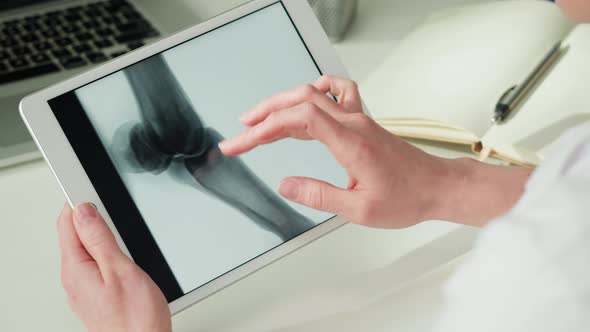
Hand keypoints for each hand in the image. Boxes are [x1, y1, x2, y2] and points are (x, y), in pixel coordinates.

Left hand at [57, 203, 170, 331]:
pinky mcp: (97, 294)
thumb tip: (84, 211)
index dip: (77, 202)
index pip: (67, 224)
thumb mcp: (120, 269)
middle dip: (86, 215)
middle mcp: (75, 279)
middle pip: (72, 236)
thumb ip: (100, 239)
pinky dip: (102, 250)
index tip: (86, 186)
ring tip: (106, 216)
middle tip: (99, 197)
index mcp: (76, 269)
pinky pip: (93, 265)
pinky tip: (114, 247)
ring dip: (95, 232)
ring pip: (84, 250)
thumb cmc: (135, 318)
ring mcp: (85, 288)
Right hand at [219, 75, 451, 227]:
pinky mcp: (361, 122)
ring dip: (282, 103)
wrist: (436, 186)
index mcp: (350, 143)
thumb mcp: (359, 209)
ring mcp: (358, 119)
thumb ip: (319, 195)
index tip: (241, 143)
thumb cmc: (406, 198)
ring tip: (258, 119)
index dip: (264, 128)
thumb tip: (285, 185)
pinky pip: (335, 93)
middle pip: (300, 100)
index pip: (298, 119)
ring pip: (313, 95)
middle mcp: (353, 123)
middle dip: (264, 114)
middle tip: (240, 132)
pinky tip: (304, 101)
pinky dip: (313, 92)